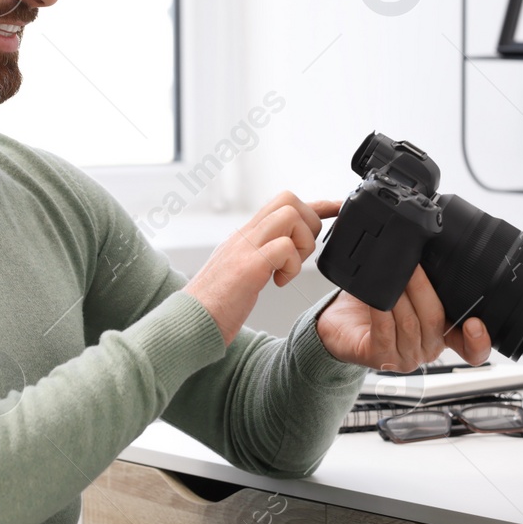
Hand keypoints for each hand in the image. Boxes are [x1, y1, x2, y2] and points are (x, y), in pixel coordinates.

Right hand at [186, 193, 338, 345]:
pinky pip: (283, 248)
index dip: (316, 204)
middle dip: (308, 224)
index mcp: (244, 236)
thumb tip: (280, 252)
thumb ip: (258, 256)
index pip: (282, 204)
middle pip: (289, 199)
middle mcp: (244, 236)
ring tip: (288, 269)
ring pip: (290, 216)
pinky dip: (291, 266)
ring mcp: (244, 249)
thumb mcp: (238, 272)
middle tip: (299, 255)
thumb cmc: (213, 306)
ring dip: (301, 243)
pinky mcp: (247, 268)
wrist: (186, 324)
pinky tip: (278, 282)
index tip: (336, 208)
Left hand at [315, 265, 492, 372]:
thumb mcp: (409, 290)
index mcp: (443, 335)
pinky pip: (385, 329)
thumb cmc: (374, 305)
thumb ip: (428, 279)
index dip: (479, 340)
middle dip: (423, 288)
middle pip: (435, 320)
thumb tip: (434, 246)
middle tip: (413, 263)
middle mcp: (428, 350)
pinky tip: (376, 293)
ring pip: (411, 323)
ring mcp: (405, 357)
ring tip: (394, 271)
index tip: (475, 324)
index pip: (471, 349)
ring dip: (401, 294)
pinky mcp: (380, 358)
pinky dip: (381, 307)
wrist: (339, 324)